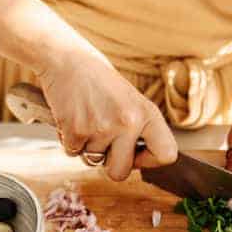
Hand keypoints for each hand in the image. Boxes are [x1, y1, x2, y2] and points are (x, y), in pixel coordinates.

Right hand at [37, 51, 177, 180]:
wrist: (65, 59)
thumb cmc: (97, 79)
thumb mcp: (129, 99)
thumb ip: (138, 128)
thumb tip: (137, 162)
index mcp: (147, 113)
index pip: (166, 154)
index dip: (150, 160)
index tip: (136, 154)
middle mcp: (128, 122)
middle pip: (120, 172)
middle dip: (109, 163)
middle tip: (103, 142)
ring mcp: (101, 128)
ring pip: (92, 162)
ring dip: (87, 147)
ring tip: (86, 119)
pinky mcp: (76, 131)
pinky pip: (72, 153)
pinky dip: (69, 140)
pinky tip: (72, 118)